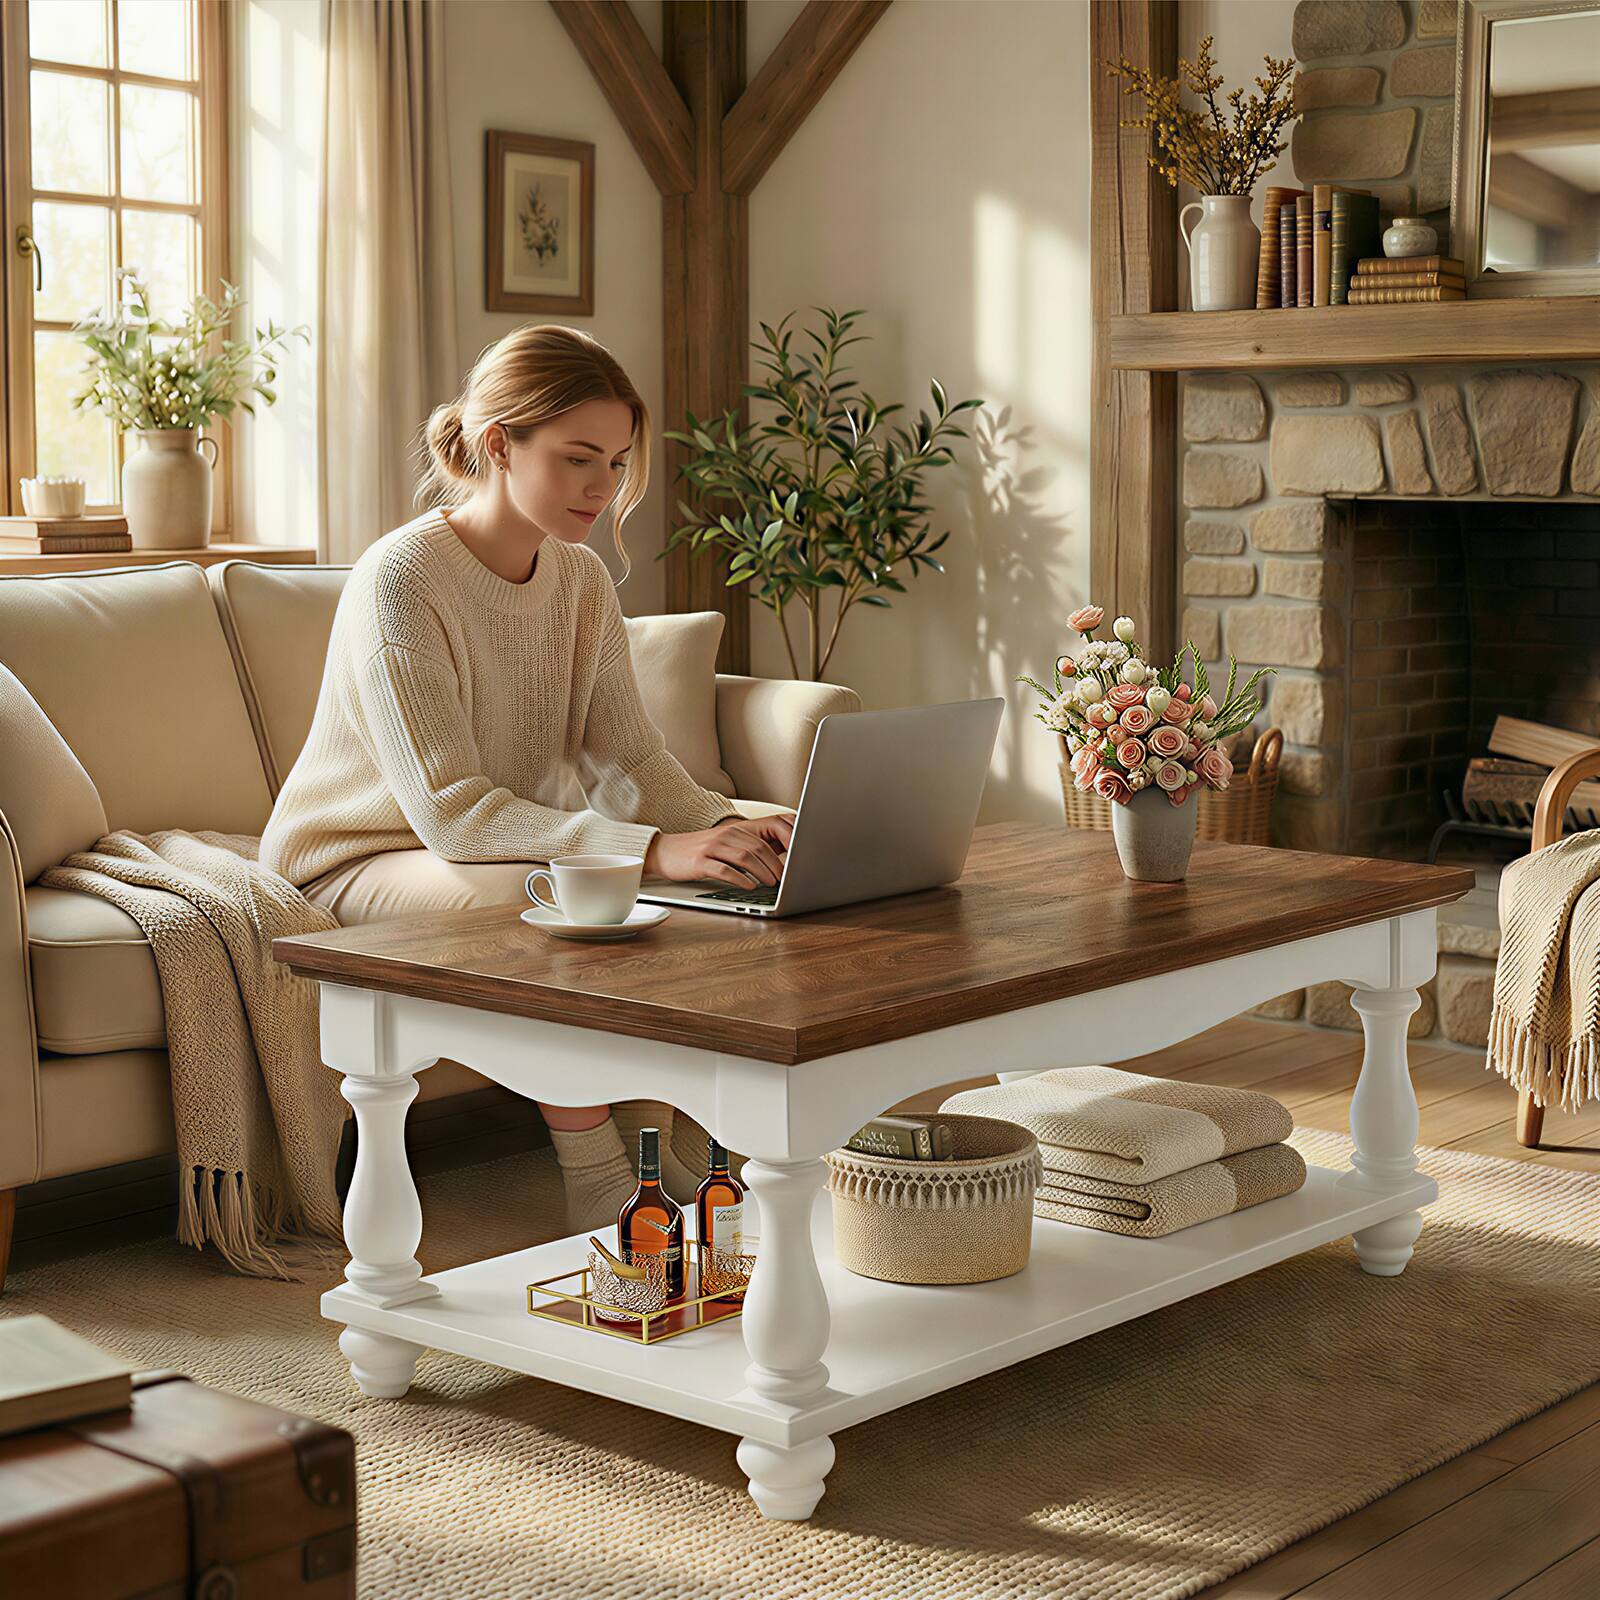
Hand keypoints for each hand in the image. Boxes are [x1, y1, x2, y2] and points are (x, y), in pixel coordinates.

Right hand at [643, 813, 795, 887]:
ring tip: (772, 883)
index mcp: (737, 830)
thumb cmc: (701, 852)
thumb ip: (751, 849)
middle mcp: (726, 835)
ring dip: (761, 871)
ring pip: (744, 857)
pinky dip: (739, 878)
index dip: (787, 842)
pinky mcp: (699, 861)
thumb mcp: (727, 846)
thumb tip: (781, 862)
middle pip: (759, 847)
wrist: (665, 851)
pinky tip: (748, 886)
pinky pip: (723, 869)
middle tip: (787, 879)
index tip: (802, 856)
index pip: (769, 831)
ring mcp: (711, 847)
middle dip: (776, 864)